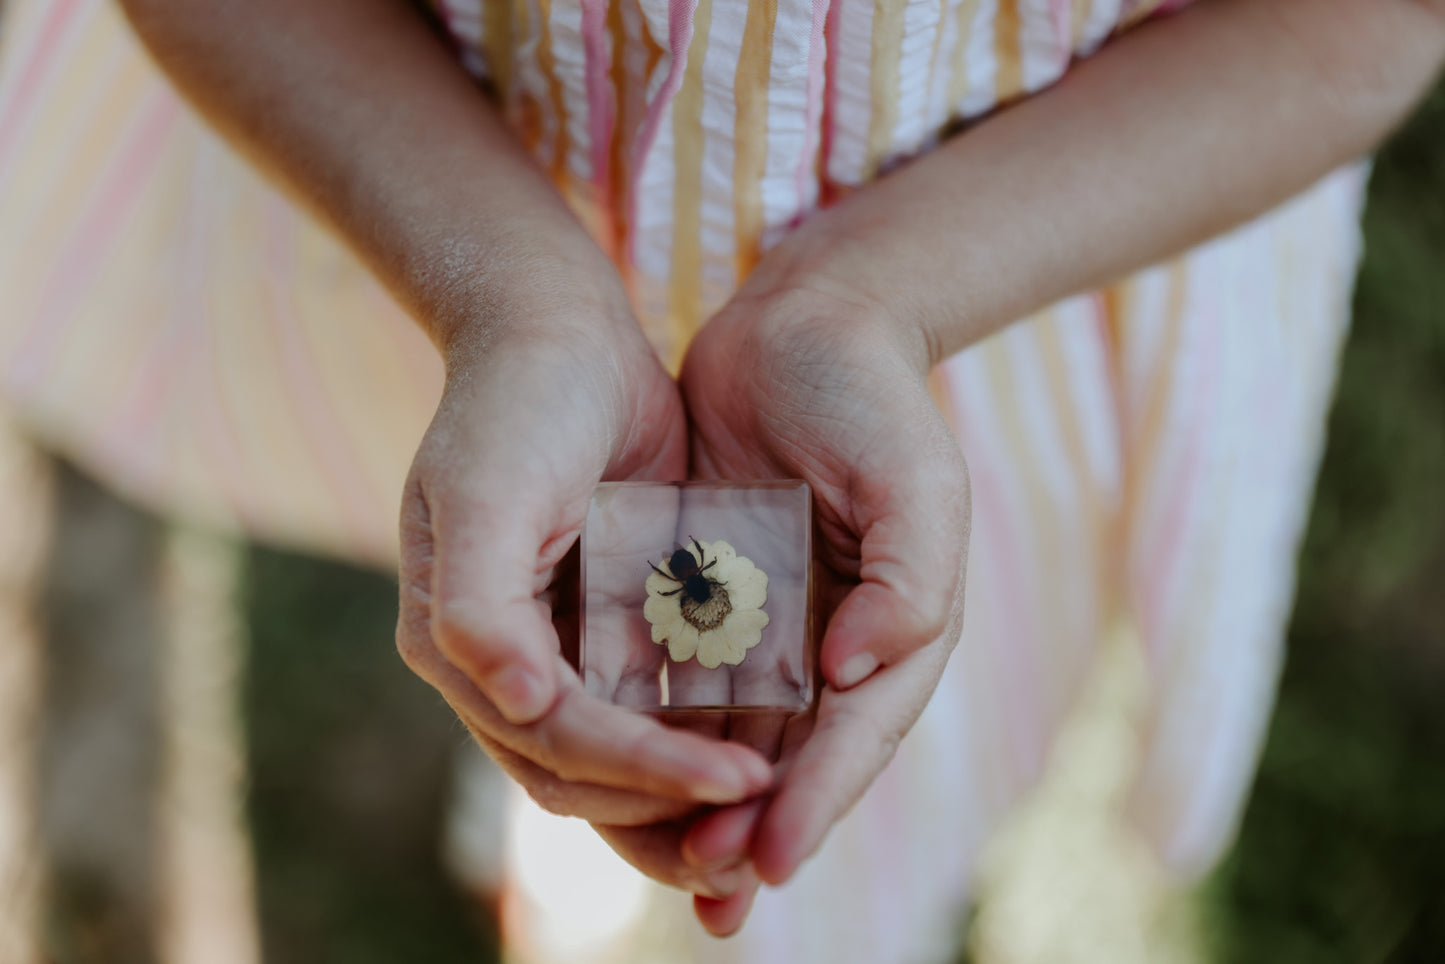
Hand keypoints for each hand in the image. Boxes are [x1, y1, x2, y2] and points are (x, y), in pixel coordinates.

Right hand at [395, 274, 773, 830]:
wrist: (556, 330)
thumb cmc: (516, 403)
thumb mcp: (485, 490)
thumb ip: (476, 604)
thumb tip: (512, 700)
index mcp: (462, 642)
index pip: (557, 741)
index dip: (643, 771)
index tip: (739, 778)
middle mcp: (505, 658)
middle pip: (586, 775)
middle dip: (671, 812)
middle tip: (765, 836)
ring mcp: (559, 640)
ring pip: (625, 751)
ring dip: (688, 795)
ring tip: (772, 822)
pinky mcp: (610, 615)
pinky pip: (657, 695)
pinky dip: (701, 728)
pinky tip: (768, 745)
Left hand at [598, 265, 970, 931]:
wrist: (802, 326)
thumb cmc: (868, 396)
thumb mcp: (913, 476)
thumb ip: (909, 575)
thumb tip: (855, 669)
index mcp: (900, 626)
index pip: (856, 734)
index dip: (816, 801)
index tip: (766, 860)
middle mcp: (842, 642)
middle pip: (801, 758)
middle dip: (757, 828)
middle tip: (709, 891)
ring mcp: (781, 626)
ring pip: (745, 737)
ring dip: (710, 805)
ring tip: (671, 873)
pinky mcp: (723, 600)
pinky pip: (696, 681)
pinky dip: (672, 735)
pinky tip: (631, 780)